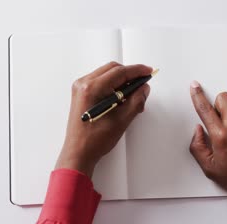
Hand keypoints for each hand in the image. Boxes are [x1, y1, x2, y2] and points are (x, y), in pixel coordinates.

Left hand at [55, 62, 152, 177]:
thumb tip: (143, 88)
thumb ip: (136, 101)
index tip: (147, 71)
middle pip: (112, 69)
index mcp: (92, 89)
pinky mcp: (81, 94)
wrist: (79, 152)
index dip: (137, 71)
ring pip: (106, 74)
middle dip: (130, 75)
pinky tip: (120, 99)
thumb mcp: (122, 120)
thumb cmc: (94, 140)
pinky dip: (112, 86)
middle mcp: (83, 85)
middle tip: (142, 85)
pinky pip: (100, 81)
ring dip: (121, 81)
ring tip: (132, 97)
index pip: (120, 72)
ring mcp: (80, 88)